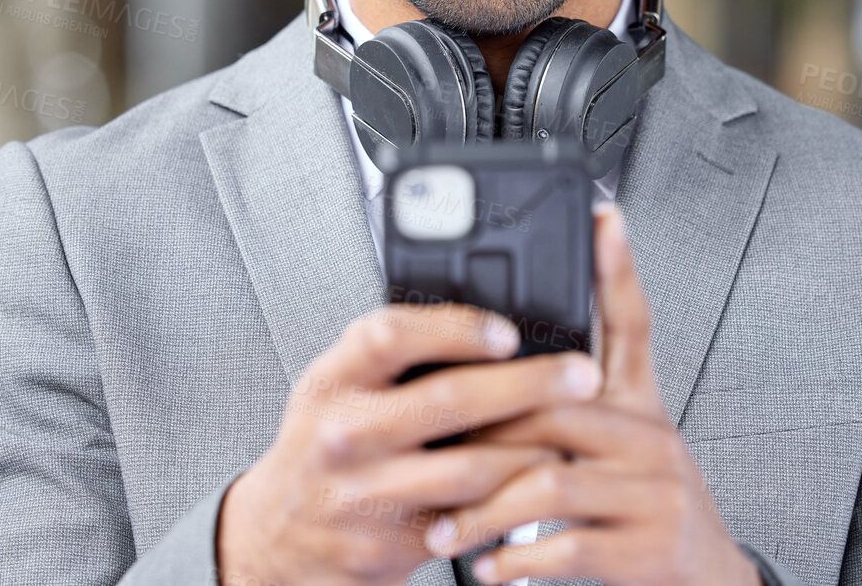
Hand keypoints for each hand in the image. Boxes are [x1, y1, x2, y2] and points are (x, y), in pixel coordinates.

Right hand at [216, 299, 604, 585]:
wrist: (280, 536)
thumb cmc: (323, 445)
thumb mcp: (337, 385)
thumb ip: (393, 354)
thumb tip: (483, 318)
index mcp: (332, 381)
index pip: (391, 336)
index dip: (455, 328)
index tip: (507, 330)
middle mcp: (345, 434)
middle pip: (449, 400)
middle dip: (530, 385)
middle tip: (581, 373)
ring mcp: (367, 493)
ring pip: (471, 468)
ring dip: (534, 448)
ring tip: (573, 428)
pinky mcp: (392, 543)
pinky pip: (469, 517)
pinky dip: (511, 497)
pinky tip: (537, 478)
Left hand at [422, 205, 760, 585]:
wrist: (709, 585)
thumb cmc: (648, 514)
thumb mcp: (625, 447)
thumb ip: (573, 410)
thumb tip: (498, 380)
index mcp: (639, 407)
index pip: (631, 323)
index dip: (617, 268)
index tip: (601, 217)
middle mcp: (652, 439)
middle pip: (557, 407)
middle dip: (484, 433)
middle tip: (432, 451)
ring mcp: (656, 493)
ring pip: (552, 481)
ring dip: (485, 510)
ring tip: (448, 526)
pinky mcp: (651, 548)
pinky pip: (569, 544)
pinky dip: (517, 559)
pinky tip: (489, 567)